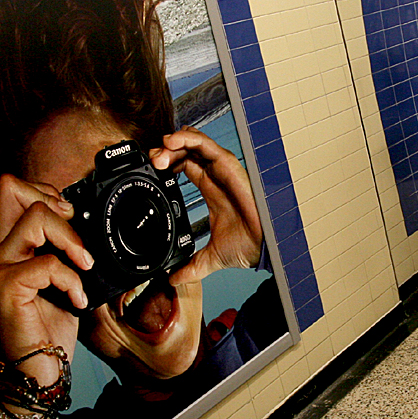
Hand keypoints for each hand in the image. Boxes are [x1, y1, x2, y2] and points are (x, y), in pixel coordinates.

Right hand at [0, 174, 93, 382]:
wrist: (39, 370)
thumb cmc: (51, 325)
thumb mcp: (64, 277)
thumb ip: (64, 248)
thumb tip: (89, 223)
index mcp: (11, 244)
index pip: (11, 188)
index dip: (45, 190)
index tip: (70, 216)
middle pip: (14, 189)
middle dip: (59, 209)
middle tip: (78, 243)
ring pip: (35, 219)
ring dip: (71, 241)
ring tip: (85, 269)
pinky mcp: (6, 289)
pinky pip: (46, 265)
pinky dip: (72, 280)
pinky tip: (77, 299)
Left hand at [150, 127, 262, 285]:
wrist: (264, 246)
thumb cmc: (249, 245)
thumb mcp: (210, 258)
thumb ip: (191, 267)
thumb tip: (173, 279)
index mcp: (211, 190)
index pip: (186, 167)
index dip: (168, 164)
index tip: (153, 170)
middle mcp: (215, 177)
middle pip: (186, 152)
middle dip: (166, 153)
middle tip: (153, 161)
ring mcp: (222, 169)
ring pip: (194, 144)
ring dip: (173, 144)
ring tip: (159, 152)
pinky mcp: (228, 165)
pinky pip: (206, 144)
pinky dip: (187, 139)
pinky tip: (171, 143)